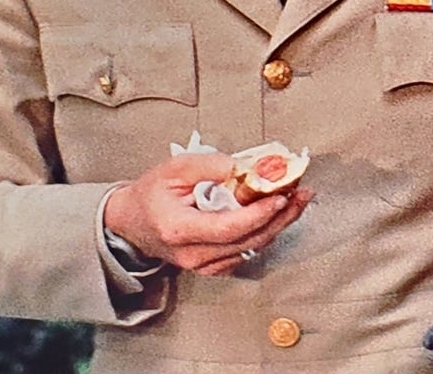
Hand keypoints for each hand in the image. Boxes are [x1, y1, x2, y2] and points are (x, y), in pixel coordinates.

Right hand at [103, 152, 312, 275]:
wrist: (132, 222)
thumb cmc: (151, 194)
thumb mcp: (175, 168)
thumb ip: (211, 166)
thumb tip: (244, 166)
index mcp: (180, 230)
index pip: (228, 228)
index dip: (258, 213)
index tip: (280, 195)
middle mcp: (192, 254)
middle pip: (247, 241)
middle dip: (280, 216)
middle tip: (301, 193)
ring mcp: (203, 265)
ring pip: (251, 248)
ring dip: (279, 223)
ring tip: (298, 198)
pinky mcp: (212, 266)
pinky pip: (246, 251)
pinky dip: (265, 232)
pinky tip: (278, 214)